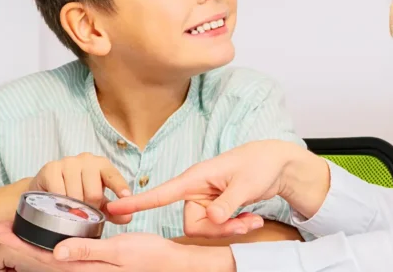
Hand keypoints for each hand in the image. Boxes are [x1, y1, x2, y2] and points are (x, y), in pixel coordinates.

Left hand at [0, 221, 235, 271]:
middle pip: (39, 260)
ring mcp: (85, 270)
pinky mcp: (92, 266)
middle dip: (15, 245)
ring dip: (27, 247)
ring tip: (10, 233)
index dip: (16, 245)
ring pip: (47, 260)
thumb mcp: (119, 250)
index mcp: (83, 269)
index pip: (41, 258)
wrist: (171, 266)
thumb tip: (56, 253)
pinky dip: (45, 250)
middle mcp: (80, 271)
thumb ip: (86, 252)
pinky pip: (61, 259)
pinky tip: (42, 241)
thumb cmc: (149, 257)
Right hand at [30, 153, 132, 224]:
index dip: (119, 187)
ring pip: (76, 195)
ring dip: (74, 208)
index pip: (113, 177)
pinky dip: (60, 204)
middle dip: (90, 208)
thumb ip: (114, 211)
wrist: (48, 189)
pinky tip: (58, 203)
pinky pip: (59, 193)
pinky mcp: (51, 168)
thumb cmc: (79, 194)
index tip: (126, 196)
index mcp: (102, 165)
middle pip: (94, 193)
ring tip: (71, 207)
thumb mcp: (99, 204)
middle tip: (84, 212)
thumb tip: (127, 217)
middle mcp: (87, 159)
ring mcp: (68, 162)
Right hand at [107, 140, 326, 236]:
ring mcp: (206, 200)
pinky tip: (252, 218)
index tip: (116, 208)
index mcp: (195, 178)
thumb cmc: (258, 163)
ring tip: (252, 219)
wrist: (275, 163)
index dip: (140, 202)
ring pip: (206, 229)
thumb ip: (227, 203)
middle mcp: (196, 190)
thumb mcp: (245, 184)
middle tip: (244, 223)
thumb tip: (211, 219)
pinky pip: (217, 227)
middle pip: (192, 224)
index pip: (162, 192)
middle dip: (218, 230)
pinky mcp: (215, 207)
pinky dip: (236, 226)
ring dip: (231, 229)